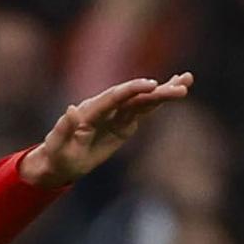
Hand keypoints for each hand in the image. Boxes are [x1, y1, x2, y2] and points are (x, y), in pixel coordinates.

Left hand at [21, 73, 193, 187]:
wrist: (58, 162)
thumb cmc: (57, 156)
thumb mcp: (57, 147)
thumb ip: (64, 129)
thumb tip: (71, 109)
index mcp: (89, 112)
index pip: (113, 98)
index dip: (132, 90)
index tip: (152, 85)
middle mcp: (104, 108)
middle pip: (132, 96)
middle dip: (156, 91)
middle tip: (181, 86)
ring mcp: (115, 114)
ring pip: (141, 100)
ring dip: (163, 92)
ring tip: (187, 80)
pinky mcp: (123, 123)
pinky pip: (143, 110)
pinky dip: (159, 101)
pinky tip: (177, 89)